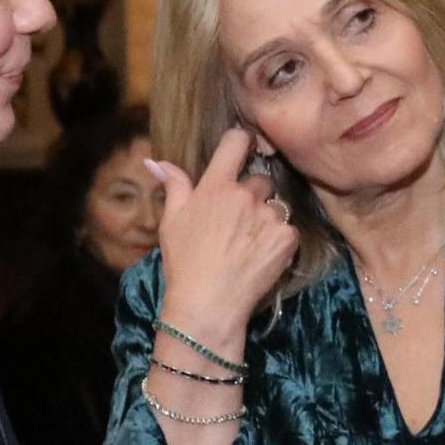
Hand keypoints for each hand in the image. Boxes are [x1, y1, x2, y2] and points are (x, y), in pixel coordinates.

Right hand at [146, 127, 299, 354]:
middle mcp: (245, 195)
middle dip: (253, 194)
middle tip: (239, 221)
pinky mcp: (287, 238)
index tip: (243, 148)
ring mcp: (268, 216)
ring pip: (276, 205)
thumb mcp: (171, 221)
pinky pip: (289, 229)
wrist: (208, 303)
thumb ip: (173, 185)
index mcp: (215, 186)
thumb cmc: (184, 262)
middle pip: (260, 179)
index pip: (236, 142)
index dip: (241, 141)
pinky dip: (280, 240)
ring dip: (267, 218)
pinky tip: (262, 255)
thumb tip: (155, 161)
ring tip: (249, 243)